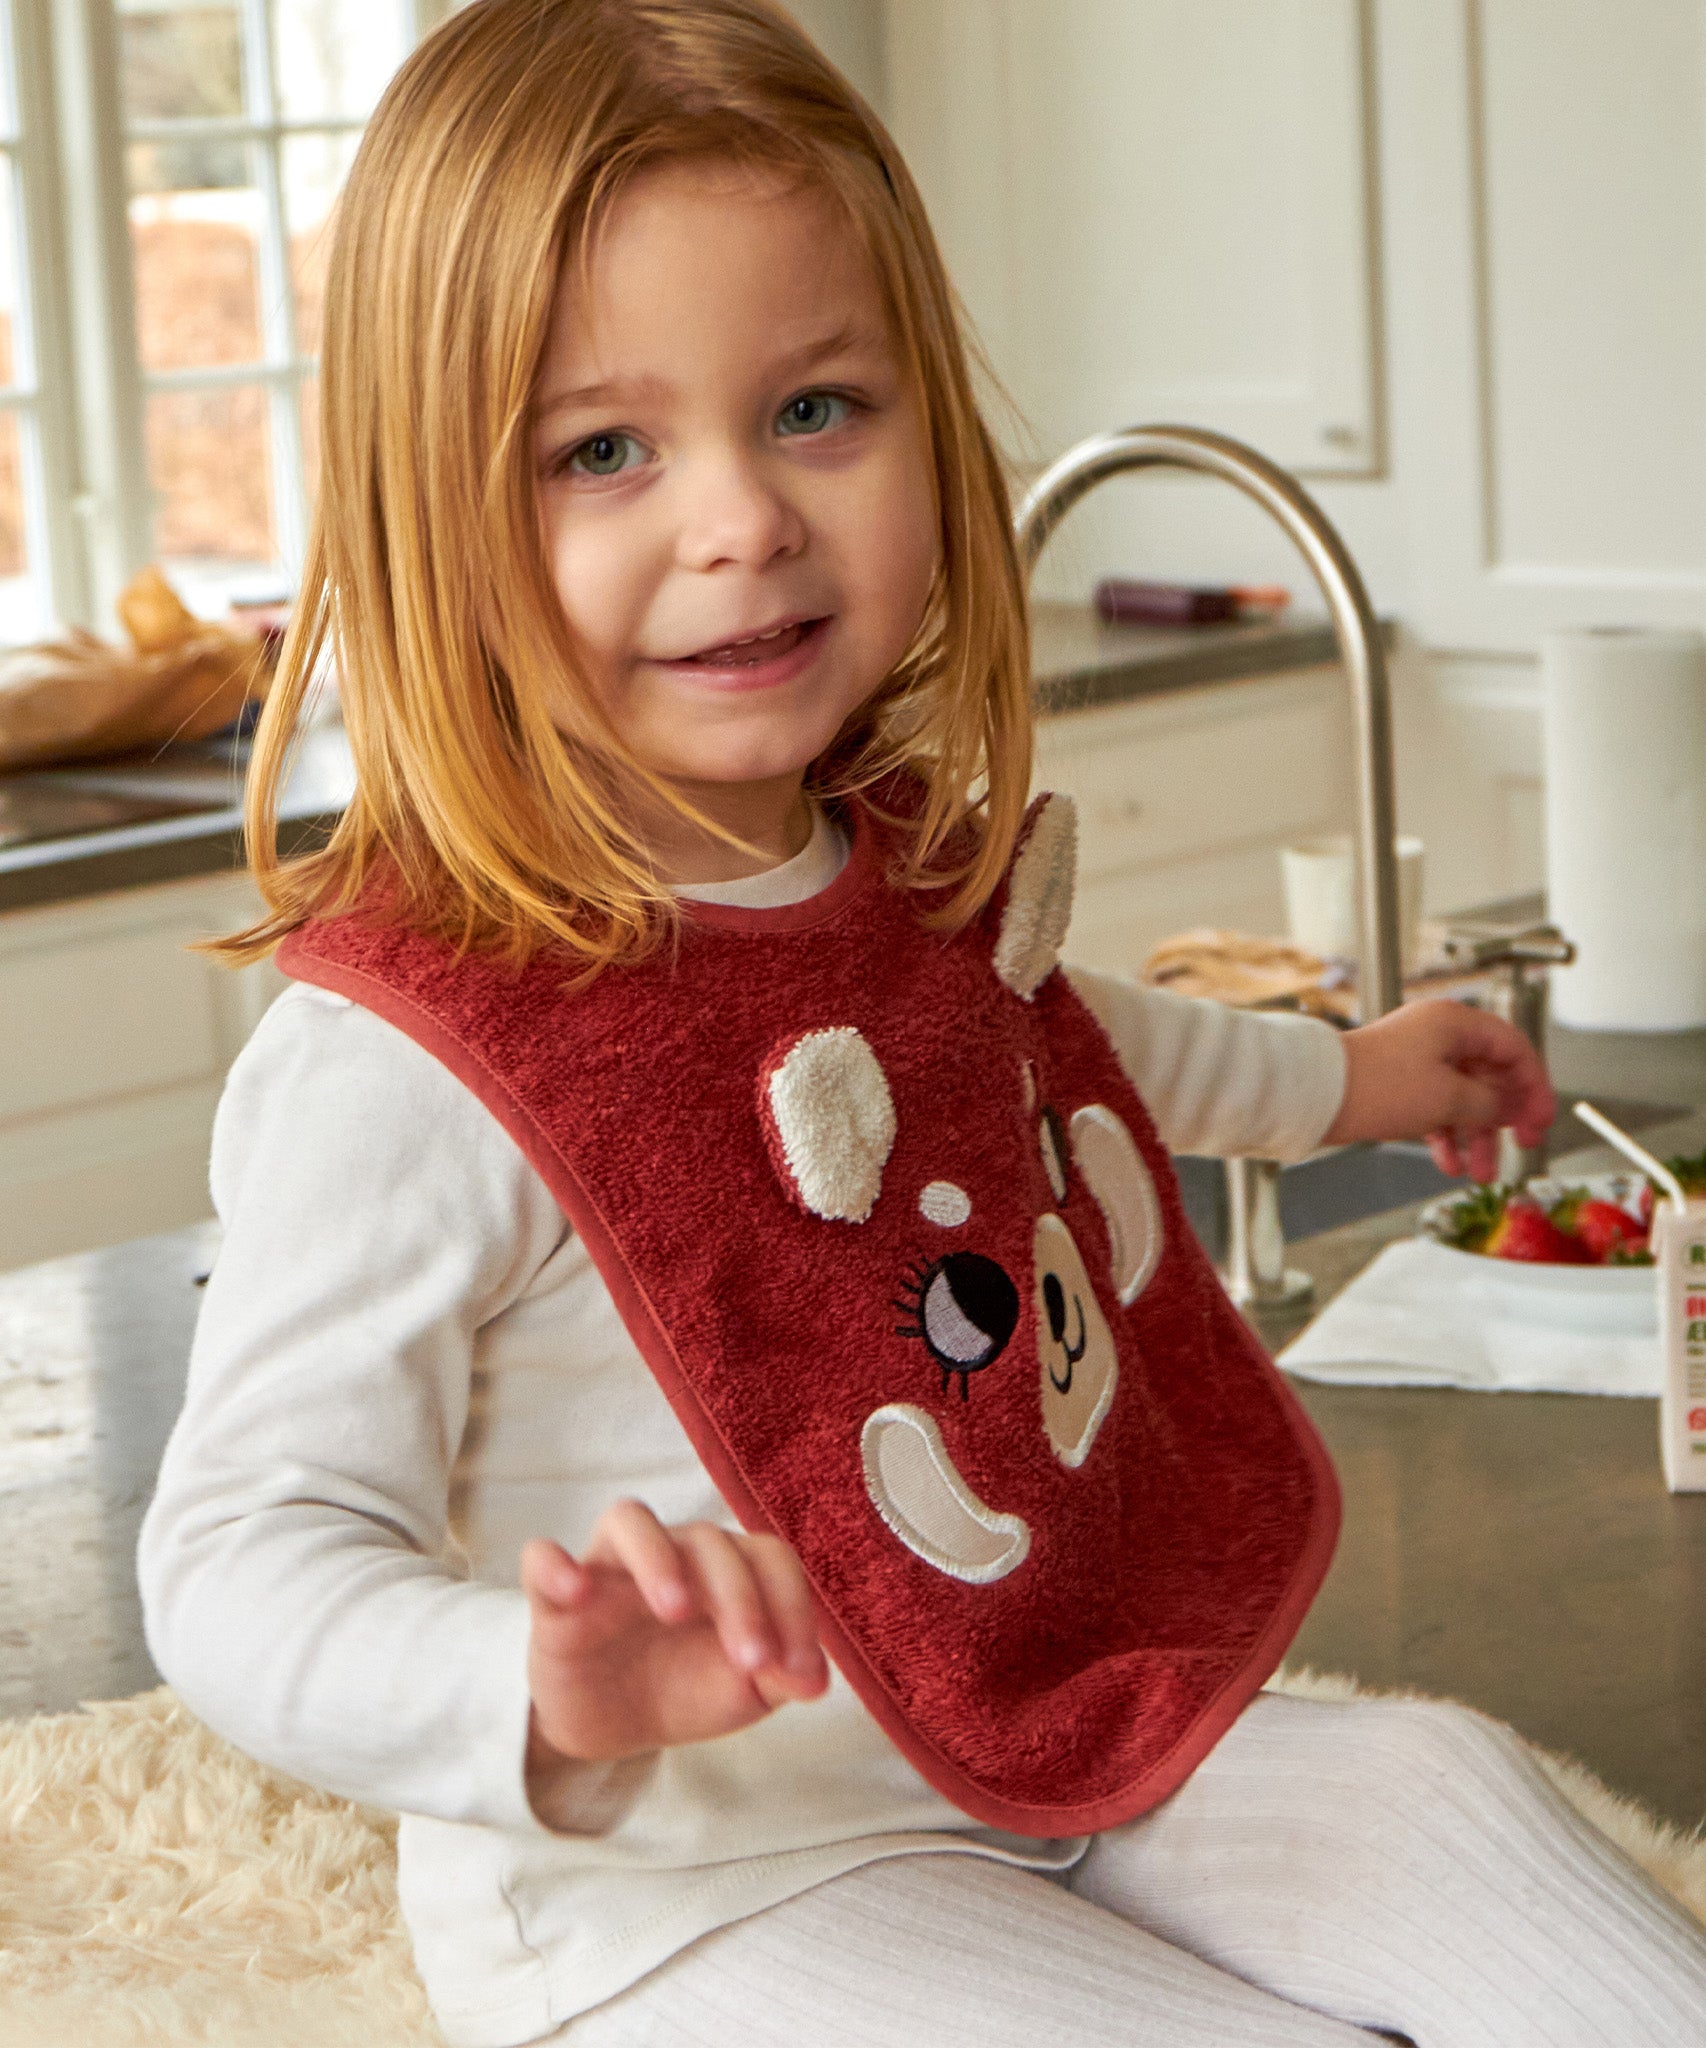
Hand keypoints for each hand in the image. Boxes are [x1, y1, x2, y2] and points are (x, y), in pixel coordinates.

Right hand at [520, 1499, 829, 1772]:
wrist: (614, 1726)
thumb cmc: (687, 1687)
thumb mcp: (743, 1692)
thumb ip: (781, 1676)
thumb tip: (816, 1682)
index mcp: (726, 1569)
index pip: (769, 1557)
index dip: (792, 1605)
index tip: (797, 1670)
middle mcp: (673, 1552)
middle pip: (709, 1542)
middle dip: (740, 1600)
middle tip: (752, 1660)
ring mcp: (612, 1568)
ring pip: (631, 1520)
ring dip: (658, 1557)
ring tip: (675, 1608)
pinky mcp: (556, 1597)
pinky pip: (543, 1557)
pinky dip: (555, 1564)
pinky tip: (577, 1590)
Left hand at [1320, 996, 1554, 1183]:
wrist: (1316, 1095)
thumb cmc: (1374, 1085)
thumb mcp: (1448, 1098)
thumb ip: (1490, 1103)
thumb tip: (1510, 1108)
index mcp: (1455, 1023)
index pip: (1514, 1048)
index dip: (1534, 1087)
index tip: (1541, 1120)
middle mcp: (1437, 1036)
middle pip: (1490, 1076)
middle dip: (1504, 1118)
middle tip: (1520, 1147)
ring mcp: (1417, 1060)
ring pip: (1462, 1098)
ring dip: (1475, 1136)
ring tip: (1481, 1173)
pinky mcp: (1398, 1084)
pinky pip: (1435, 1108)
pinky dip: (1446, 1135)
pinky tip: (1450, 1163)